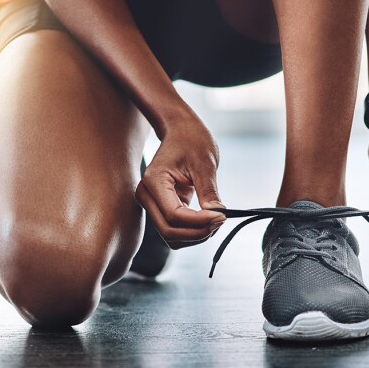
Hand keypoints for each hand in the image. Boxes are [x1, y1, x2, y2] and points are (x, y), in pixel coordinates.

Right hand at [135, 113, 226, 248]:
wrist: (180, 131)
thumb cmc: (191, 140)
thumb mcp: (204, 162)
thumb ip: (208, 190)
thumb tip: (217, 215)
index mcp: (154, 181)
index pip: (174, 214)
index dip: (199, 221)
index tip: (222, 216)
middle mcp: (146, 195)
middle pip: (169, 230)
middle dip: (198, 232)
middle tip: (221, 220)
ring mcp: (151, 204)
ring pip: (170, 235)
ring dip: (195, 235)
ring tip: (216, 220)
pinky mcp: (160, 208)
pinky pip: (174, 230)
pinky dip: (192, 232)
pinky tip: (207, 220)